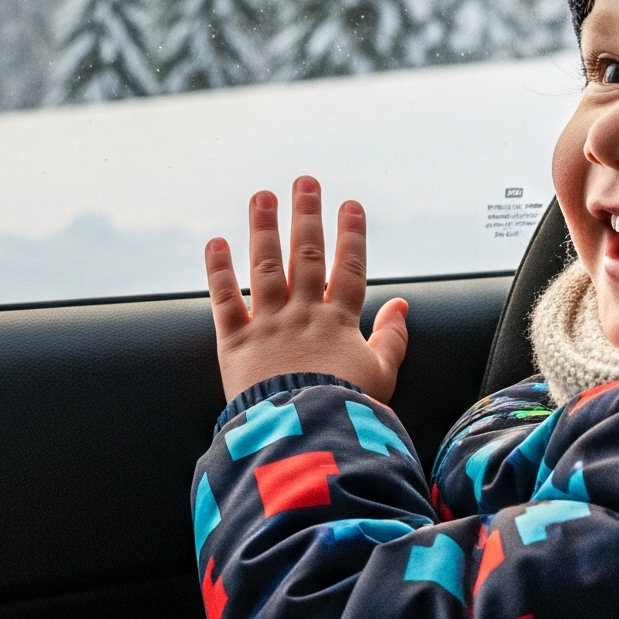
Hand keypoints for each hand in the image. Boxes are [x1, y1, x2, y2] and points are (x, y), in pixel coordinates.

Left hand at [205, 177, 408, 403]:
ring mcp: (268, 325)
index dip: (351, 235)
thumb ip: (392, 338)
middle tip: (304, 181)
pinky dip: (219, 271)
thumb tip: (401, 305)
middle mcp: (303, 314)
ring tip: (262, 196)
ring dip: (263, 229)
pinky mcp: (235, 343)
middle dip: (305, 216)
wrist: (306, 437)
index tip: (350, 204)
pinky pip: (225, 301)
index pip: (348, 268)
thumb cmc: (348, 413)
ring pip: (265, 267)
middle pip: (306, 255)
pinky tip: (216, 242)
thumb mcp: (382, 377)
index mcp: (339, 322)